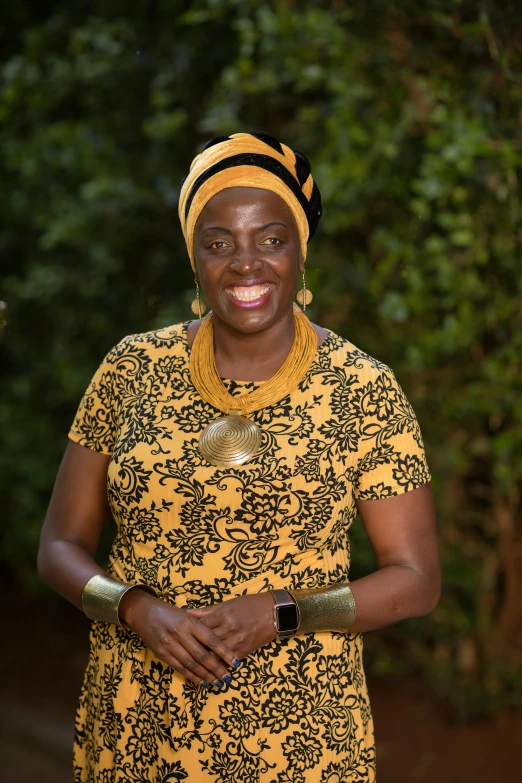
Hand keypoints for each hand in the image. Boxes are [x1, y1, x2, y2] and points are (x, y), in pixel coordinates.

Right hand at [119, 588, 240, 686]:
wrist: (143, 612)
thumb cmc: (170, 612)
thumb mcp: (187, 614)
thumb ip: (202, 625)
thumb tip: (222, 639)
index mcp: (190, 622)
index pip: (211, 640)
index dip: (224, 653)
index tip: (235, 662)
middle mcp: (180, 634)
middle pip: (202, 655)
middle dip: (217, 669)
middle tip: (229, 678)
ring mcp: (170, 645)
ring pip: (192, 664)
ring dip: (206, 676)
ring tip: (218, 683)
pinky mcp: (161, 654)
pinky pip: (179, 668)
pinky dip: (192, 676)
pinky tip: (202, 681)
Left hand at [185, 592, 277, 658]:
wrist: (274, 613)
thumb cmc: (249, 604)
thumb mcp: (227, 603)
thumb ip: (206, 610)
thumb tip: (186, 611)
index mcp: (223, 615)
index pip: (200, 627)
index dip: (188, 633)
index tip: (180, 637)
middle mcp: (228, 629)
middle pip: (205, 643)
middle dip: (193, 649)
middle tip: (181, 654)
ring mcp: (237, 642)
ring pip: (215, 656)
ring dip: (203, 663)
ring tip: (191, 666)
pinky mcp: (244, 652)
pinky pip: (227, 663)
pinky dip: (217, 667)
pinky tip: (209, 672)